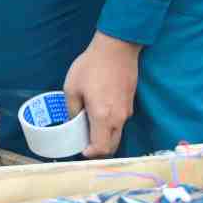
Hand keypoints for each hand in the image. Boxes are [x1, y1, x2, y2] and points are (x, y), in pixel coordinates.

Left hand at [63, 31, 139, 157]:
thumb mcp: (72, 88)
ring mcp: (127, 111)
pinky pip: (120, 122)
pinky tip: (98, 115)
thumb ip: (72, 110)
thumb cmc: (91, 67)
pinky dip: (110, 126)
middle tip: (83, 142)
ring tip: (88, 127)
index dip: (91, 154)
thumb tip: (74, 122)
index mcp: (103, 116)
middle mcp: (119, 118)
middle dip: (98, 149)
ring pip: (117, 134)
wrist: (116, 49)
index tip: (81, 150)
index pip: (101, 147)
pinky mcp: (130, 103)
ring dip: (104, 137)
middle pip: (112, 145)